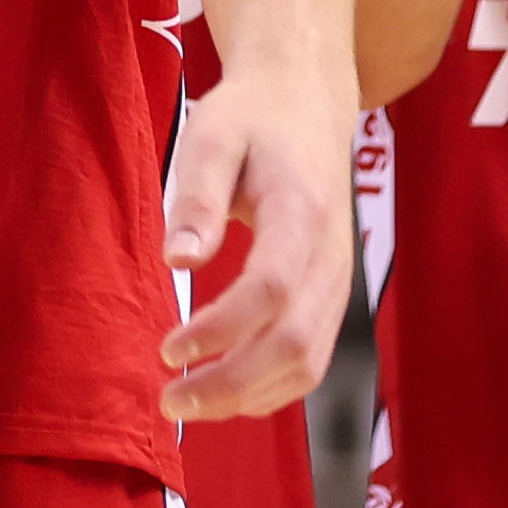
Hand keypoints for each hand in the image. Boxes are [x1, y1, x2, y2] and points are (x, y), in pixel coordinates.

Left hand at [160, 57, 352, 420]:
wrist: (307, 105)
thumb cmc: (252, 118)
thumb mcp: (212, 135)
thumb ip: (196, 198)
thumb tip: (177, 263)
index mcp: (302, 213)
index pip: (271, 290)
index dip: (223, 330)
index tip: (169, 350)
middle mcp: (331, 257)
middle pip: (295, 344)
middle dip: (232, 383)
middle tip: (170, 399)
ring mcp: (338, 281)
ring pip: (308, 363)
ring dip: (248, 395)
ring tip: (187, 403)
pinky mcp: (332, 295)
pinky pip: (311, 358)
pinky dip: (270, 387)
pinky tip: (224, 390)